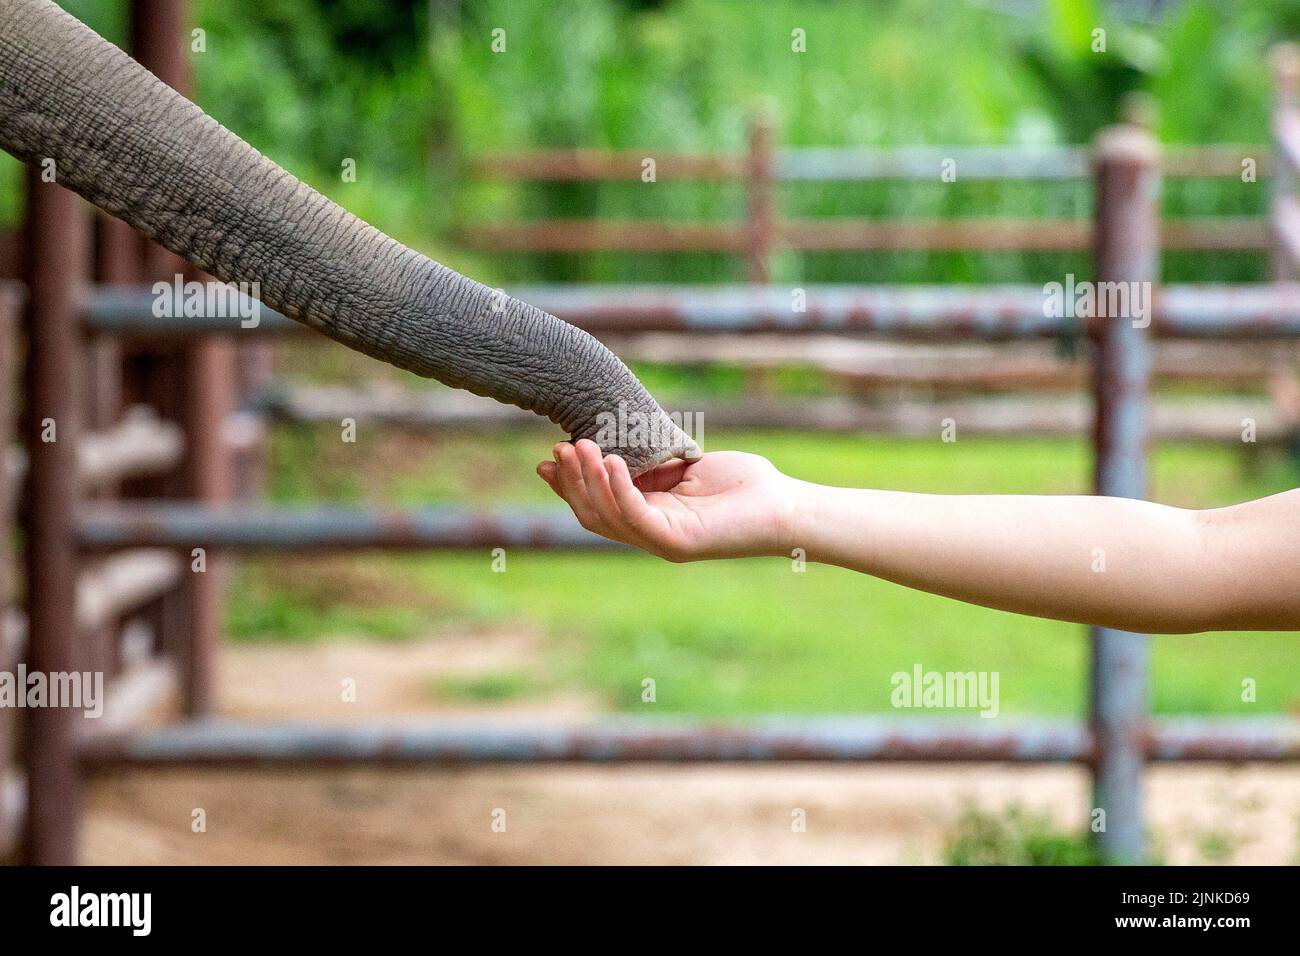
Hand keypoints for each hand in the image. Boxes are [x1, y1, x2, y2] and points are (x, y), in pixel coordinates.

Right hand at [537, 439, 798, 561]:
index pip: (598, 505)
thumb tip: (613, 446)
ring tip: (580, 447)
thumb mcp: (686, 466)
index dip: (570, 485)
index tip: (549, 458)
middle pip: (594, 514)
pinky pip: (637, 516)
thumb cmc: (744, 484)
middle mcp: (651, 534)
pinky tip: (612, 461)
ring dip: (589, 481)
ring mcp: (662, 541)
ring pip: (609, 517)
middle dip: (572, 481)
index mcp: (651, 517)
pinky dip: (620, 489)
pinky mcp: (678, 543)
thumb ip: (650, 463)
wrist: (784, 505)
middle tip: (560, 448)